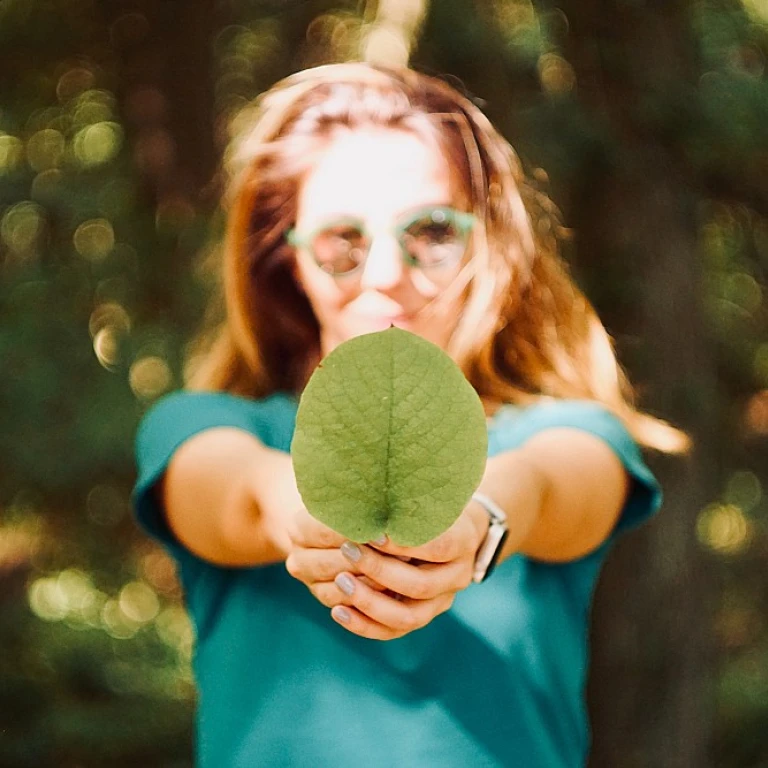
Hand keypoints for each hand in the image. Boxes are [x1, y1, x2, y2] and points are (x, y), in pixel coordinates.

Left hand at [287, 502, 487, 640]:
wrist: (456, 531)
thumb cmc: (433, 504)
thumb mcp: (428, 495)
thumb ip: (406, 500)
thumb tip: (368, 490)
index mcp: (463, 542)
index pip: (436, 547)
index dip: (403, 543)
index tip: (372, 533)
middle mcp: (457, 577)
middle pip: (418, 584)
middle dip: (378, 570)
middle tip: (346, 551)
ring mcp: (441, 601)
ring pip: (407, 616)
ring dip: (369, 602)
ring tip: (339, 582)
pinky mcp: (422, 616)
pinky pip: (393, 631)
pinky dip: (365, 624)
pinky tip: (338, 610)